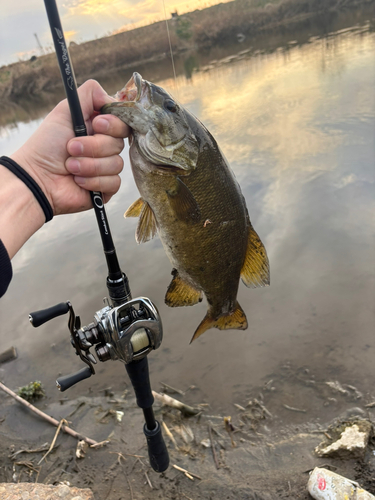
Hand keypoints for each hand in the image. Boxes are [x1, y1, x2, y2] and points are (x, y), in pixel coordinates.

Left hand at [11, 79, 129, 214]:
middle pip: (119, 143)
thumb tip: (111, 97)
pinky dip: (93, 180)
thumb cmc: (46, 146)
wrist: (37, 178)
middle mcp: (104, 147)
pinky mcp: (106, 188)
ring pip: (116, 163)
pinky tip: (77, 181)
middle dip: (94, 146)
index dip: (113, 124)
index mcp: (98, 129)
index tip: (96, 125)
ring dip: (89, 165)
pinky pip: (113, 182)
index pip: (122, 123)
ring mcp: (106, 168)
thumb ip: (90, 94)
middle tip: (71, 147)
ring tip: (69, 166)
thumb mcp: (65, 111)